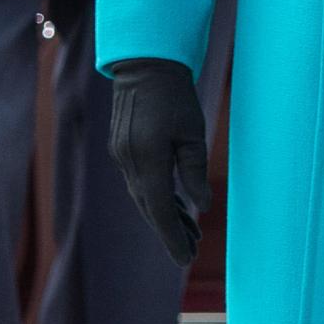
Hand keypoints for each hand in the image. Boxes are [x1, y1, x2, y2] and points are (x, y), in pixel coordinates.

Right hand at [107, 58, 209, 265]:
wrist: (144, 64)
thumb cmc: (175, 95)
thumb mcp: (192, 131)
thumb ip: (193, 170)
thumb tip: (201, 205)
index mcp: (147, 158)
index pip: (158, 208)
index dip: (172, 235)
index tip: (185, 258)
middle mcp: (129, 161)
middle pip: (148, 208)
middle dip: (169, 232)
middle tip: (190, 253)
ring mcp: (123, 155)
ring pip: (143, 197)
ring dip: (165, 216)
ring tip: (190, 233)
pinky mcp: (124, 149)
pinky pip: (140, 182)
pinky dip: (157, 197)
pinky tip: (175, 207)